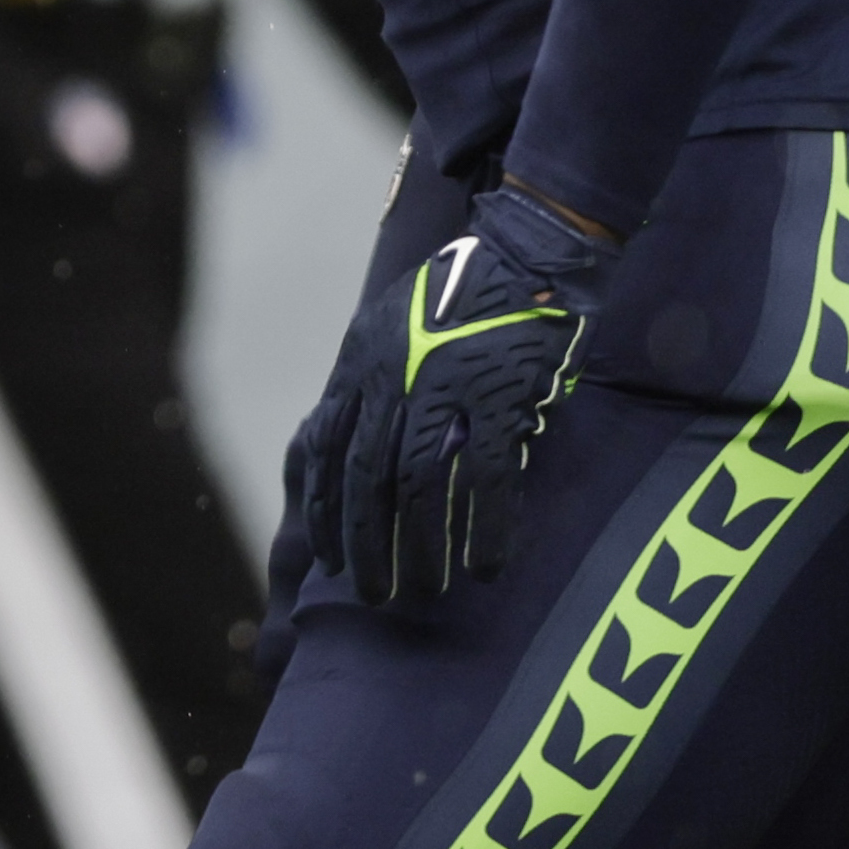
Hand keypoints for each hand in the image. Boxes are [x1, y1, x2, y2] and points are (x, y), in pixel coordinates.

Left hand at [293, 186, 618, 603]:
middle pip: (367, 480)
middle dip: (367, 545)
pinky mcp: (500, 398)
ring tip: (427, 590)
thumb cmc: (454, 295)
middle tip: (375, 595)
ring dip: (421, 547)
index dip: (328, 512)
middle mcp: (393, 380)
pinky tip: (486, 566)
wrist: (520, 253)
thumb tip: (343, 440)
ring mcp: (445, 389)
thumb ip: (367, 380)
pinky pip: (486, 479)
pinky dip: (485, 529)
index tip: (328, 560)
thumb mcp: (388, 327)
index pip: (329, 453)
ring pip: (418, 486)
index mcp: (361, 365)